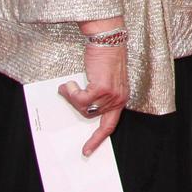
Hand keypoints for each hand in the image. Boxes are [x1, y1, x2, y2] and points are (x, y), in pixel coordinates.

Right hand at [59, 41, 127, 155]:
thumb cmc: (104, 58)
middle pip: (90, 115)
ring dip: (72, 96)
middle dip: (77, 105)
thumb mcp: (104, 80)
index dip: (98, 139)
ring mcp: (111, 95)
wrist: (108, 41)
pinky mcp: (102, 88)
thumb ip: (97, 95)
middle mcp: (118, 99)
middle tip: (70, 92)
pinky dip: (71, 92)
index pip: (110, 125)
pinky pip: (79, 99)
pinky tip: (71, 83)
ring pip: (83, 108)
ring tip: (71, 84)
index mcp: (120, 98)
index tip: (87, 150)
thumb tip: (81, 107)